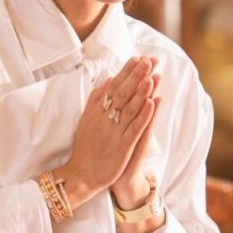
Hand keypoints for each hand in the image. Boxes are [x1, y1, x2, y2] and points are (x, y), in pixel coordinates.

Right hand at [53, 57, 158, 207]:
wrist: (81, 175)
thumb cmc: (85, 148)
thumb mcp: (86, 119)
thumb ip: (96, 99)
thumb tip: (109, 79)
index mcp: (97, 111)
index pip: (114, 86)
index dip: (126, 72)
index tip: (138, 58)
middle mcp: (105, 119)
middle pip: (123, 93)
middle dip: (136, 76)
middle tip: (149, 60)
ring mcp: (114, 132)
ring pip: (130, 108)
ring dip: (141, 91)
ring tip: (152, 76)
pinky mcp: (122, 147)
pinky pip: (135, 128)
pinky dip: (143, 115)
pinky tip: (152, 103)